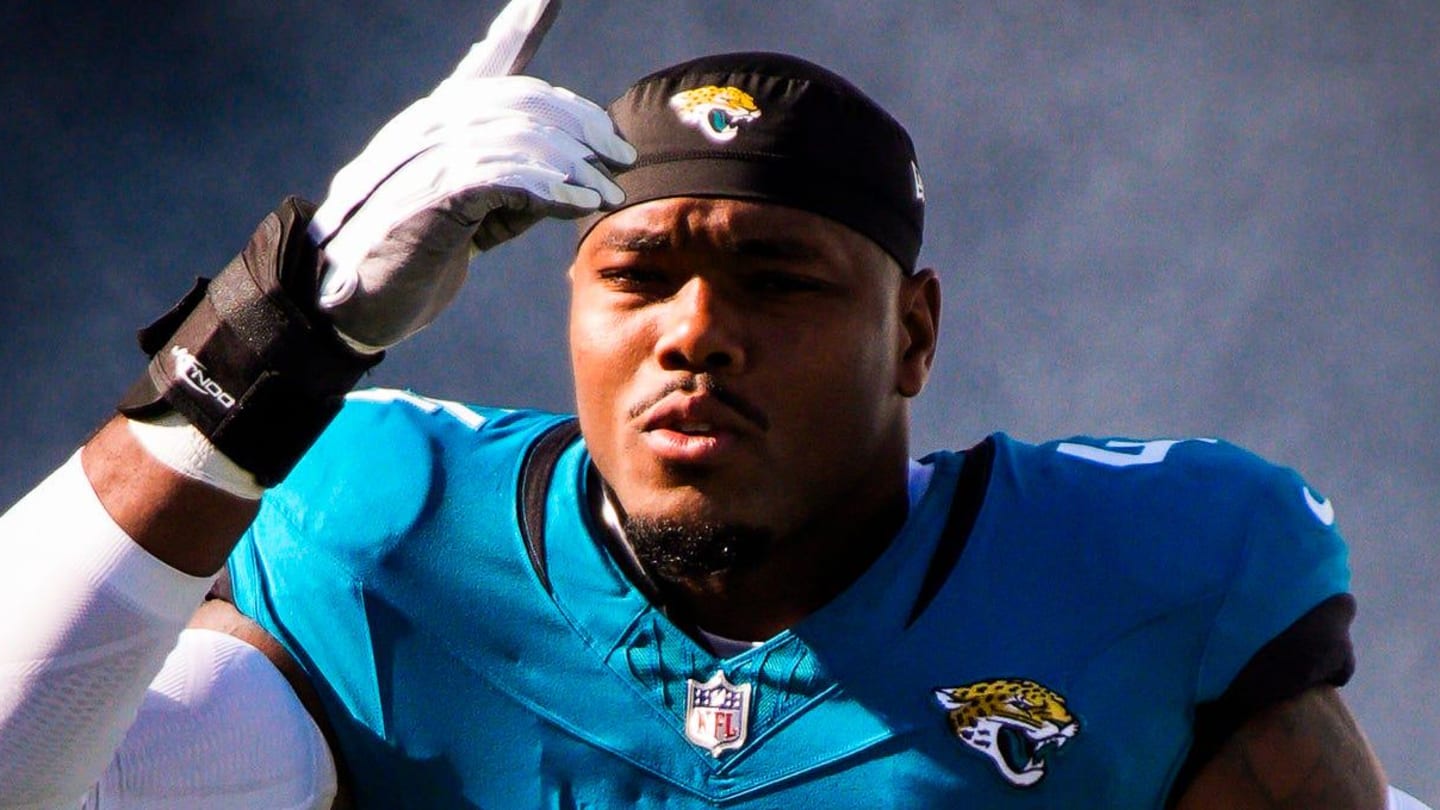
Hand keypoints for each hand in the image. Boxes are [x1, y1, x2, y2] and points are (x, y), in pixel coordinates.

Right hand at [310, 0, 635, 351]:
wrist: (354, 305)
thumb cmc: (419, 258)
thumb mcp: (480, 216)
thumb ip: (520, 188)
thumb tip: (576, 179)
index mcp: (442, 120)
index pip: (491, 59)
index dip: (520, 23)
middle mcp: (431, 124)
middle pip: (524, 99)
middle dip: (582, 123)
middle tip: (622, 155)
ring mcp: (426, 156)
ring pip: (521, 136)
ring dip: (576, 166)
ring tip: (608, 193)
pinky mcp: (431, 193)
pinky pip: (505, 175)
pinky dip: (552, 190)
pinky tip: (579, 206)